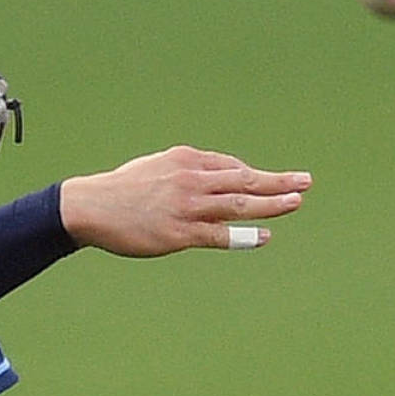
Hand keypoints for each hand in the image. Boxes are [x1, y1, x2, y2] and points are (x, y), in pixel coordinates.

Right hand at [58, 145, 310, 254]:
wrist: (90, 207)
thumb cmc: (122, 189)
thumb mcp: (157, 166)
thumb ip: (187, 171)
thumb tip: (215, 179)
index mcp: (186, 159)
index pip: (230, 166)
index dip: (252, 177)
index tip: (268, 185)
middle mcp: (191, 179)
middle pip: (244, 181)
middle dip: (277, 181)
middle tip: (305, 182)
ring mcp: (187, 207)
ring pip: (239, 205)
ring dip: (271, 204)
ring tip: (296, 202)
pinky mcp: (179, 233)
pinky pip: (220, 234)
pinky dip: (244, 236)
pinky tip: (264, 236)